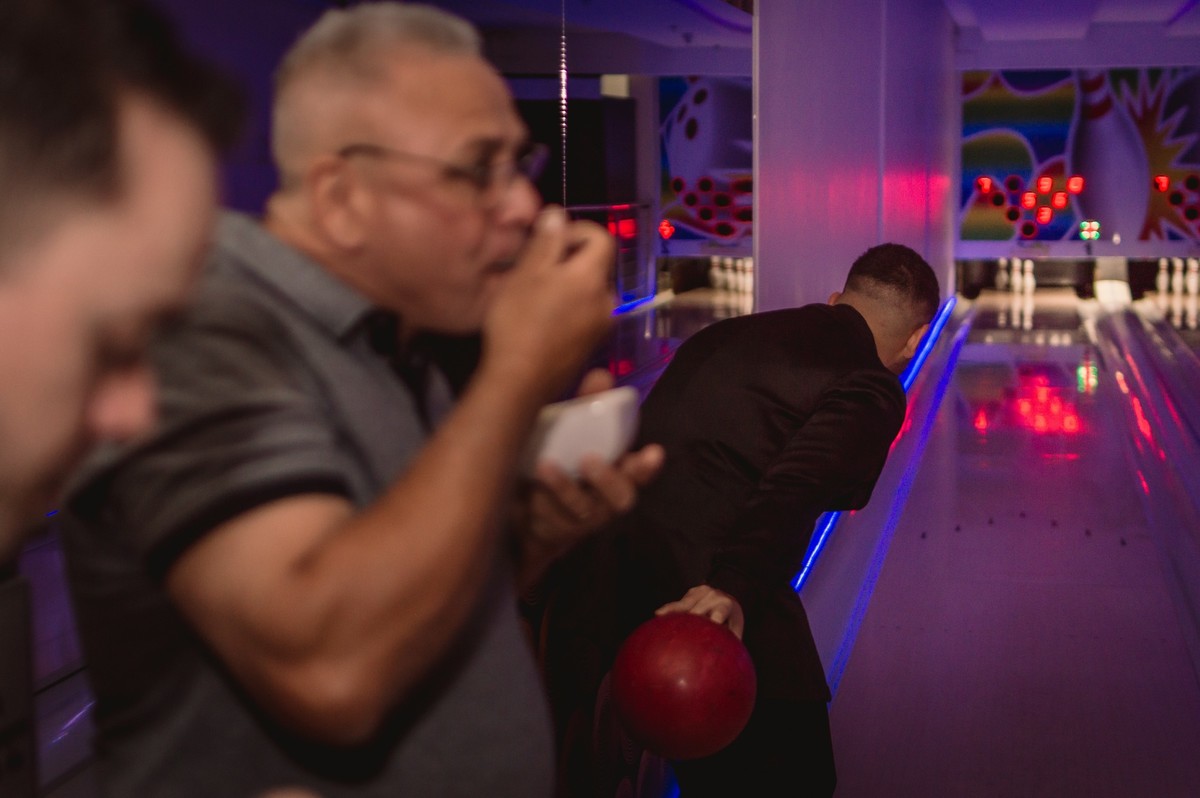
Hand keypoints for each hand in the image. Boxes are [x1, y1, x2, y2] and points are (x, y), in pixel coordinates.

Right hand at [482, 207, 615, 401]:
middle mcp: (606, 300)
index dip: (578, 231)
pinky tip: (542, 319)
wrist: (520, 380)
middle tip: (536, 269)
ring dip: (568, 286)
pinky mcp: (591, 346)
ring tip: (536, 295)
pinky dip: (569, 308)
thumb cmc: (519, 321)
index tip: (550, 240)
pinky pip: (585, 314)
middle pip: (596, 266)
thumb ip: (546, 241)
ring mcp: (601, 326)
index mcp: (593, 277)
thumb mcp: (526, 273)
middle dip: (570, 261)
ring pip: (589, 292)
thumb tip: (559, 214)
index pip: (603, 238)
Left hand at [514, 370, 663, 588]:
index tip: (653, 452)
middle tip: (590, 460)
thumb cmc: (555, 460)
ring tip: (545, 466)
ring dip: (566, 489)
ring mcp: (580, 520)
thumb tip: (602, 375)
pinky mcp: (555, 533)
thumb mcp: (569, 431)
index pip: (639, 470)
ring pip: (583, 511)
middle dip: (609, 480)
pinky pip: (552, 522)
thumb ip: (586, 406)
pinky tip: (527, 488)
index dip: (647, 465)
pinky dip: (540, 502)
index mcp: (614, 472)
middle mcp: (604, 500)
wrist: (521, 510)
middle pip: (621, 499)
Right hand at [656, 585, 744, 638]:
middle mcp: (715, 595)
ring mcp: (703, 591)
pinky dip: (670, 608)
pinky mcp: (692, 591)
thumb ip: (730, 645)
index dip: (714, 618)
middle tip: (680, 633)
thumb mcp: (733, 633)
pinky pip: (679, 601)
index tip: (709, 625)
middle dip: (691, 619)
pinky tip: (659, 613)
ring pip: (686, 603)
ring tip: (661, 615)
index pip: (720, 611)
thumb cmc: (731, 624)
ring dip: (675, 610)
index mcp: (727, 604)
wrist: (728, 604)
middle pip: (699, 608)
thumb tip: (726, 665)